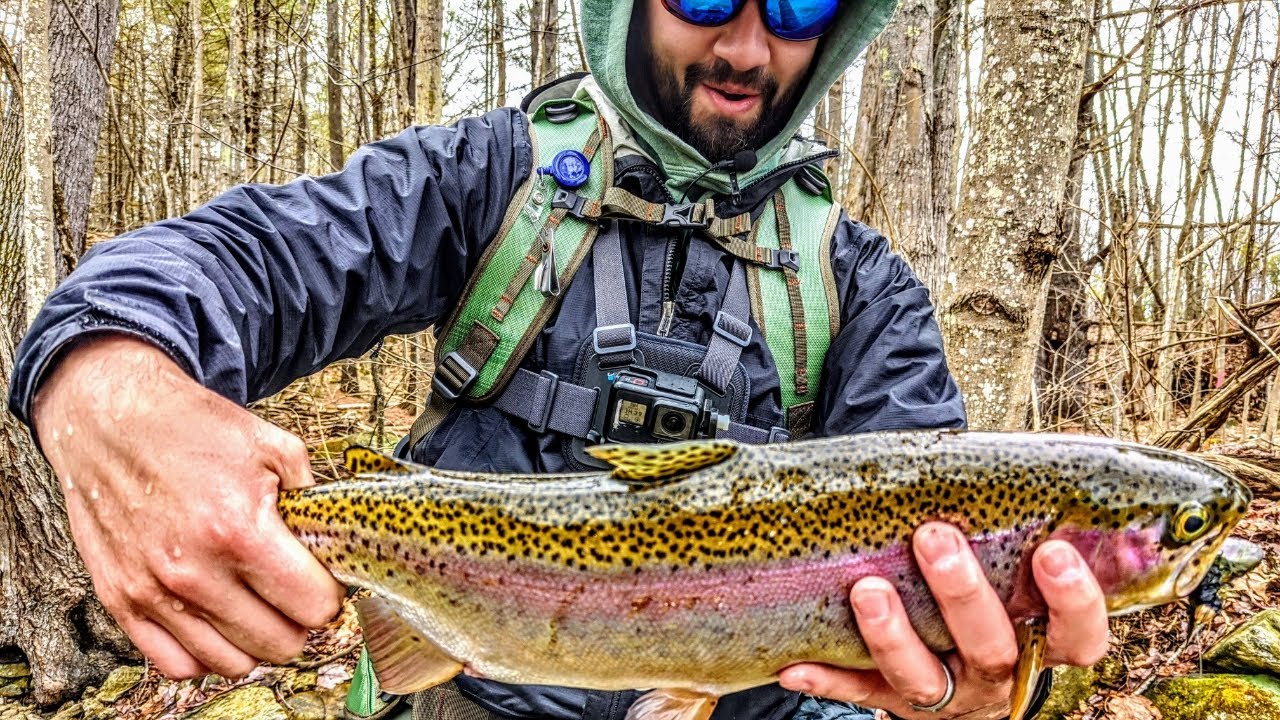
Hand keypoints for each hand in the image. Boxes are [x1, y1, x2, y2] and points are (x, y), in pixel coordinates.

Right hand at [33, 334, 344, 678]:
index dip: (328, 595)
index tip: (322, 580)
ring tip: (259, 608)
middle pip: (279, 643)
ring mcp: (154, 593)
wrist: (108, 420)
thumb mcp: (273, 446)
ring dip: (257, 642)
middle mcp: (195, 572)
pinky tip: (218, 623)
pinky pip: (177, 664)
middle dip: (299, 622)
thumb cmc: (192, 428)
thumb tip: (338, 543)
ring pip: (233, 663)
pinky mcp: (121, 602)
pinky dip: (207, 654)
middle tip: (293, 594)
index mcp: (240, 530)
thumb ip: (314, 498)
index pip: (313, 605)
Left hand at [778, 522, 1108, 718]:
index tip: (1052, 552)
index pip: (1077, 636)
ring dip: (892, 635)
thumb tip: (1043, 446)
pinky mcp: (892, 701)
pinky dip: (827, 679)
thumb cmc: (994, 591)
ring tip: (867, 590)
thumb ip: (1026, 523)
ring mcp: (945, 696)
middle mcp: (995, 677)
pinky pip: (858, 692)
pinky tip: (795, 665)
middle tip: (934, 538)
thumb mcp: (1019, 568)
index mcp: (1040, 642)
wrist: (959, 672)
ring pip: (922, 679)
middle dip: (963, 594)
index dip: (1074, 601)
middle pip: (990, 650)